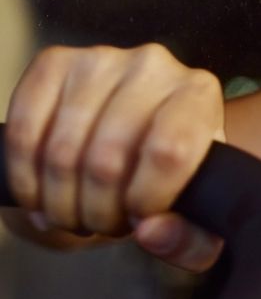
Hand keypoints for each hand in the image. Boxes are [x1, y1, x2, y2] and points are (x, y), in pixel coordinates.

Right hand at [5, 43, 225, 270]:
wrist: (137, 136)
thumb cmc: (172, 175)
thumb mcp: (196, 215)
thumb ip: (191, 238)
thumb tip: (151, 231)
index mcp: (199, 94)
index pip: (169, 152)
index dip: (145, 200)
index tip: (140, 219)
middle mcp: (153, 66)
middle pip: (108, 159)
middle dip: (97, 212)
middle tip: (102, 223)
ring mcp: (100, 60)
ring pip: (62, 152)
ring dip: (60, 203)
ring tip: (75, 214)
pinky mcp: (54, 62)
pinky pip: (23, 132)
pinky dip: (25, 179)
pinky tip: (41, 197)